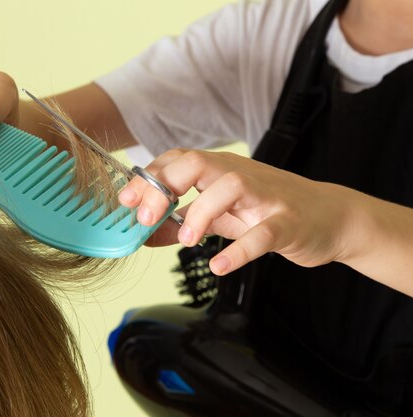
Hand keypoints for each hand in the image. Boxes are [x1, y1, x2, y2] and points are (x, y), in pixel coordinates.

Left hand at [118, 149, 350, 275]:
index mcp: (220, 171)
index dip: (147, 177)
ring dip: (199, 213)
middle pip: (197, 163)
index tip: (125, 202)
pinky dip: (239, 250)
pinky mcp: (288, 222)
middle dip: (164, 186)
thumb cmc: (269, 211)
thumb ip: (185, 220)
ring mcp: (266, 197)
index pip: (177, 161)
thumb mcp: (222, 216)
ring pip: (229, 187)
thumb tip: (145, 233)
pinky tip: (219, 265)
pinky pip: (263, 233)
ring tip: (187, 240)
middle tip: (146, 218)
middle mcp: (240, 176)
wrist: (330, 218)